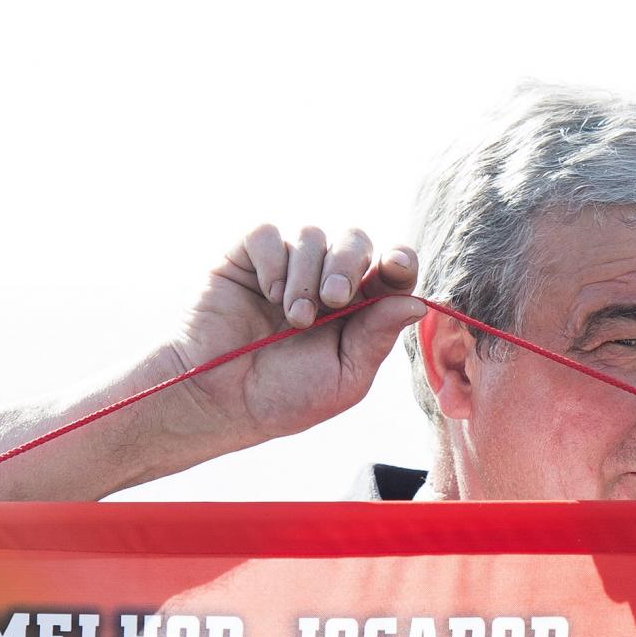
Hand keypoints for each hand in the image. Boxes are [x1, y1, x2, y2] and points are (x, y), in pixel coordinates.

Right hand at [163, 224, 424, 447]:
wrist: (220, 401)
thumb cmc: (284, 398)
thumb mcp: (345, 376)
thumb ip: (377, 337)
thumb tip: (415, 301)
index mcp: (357, 310)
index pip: (389, 271)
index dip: (399, 260)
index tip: (396, 266)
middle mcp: (324, 281)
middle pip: (355, 240)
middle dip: (350, 264)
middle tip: (334, 300)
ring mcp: (285, 268)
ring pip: (312, 236)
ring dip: (307, 276)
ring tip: (295, 318)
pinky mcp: (246, 259)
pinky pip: (267, 235)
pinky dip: (273, 262)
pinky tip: (268, 296)